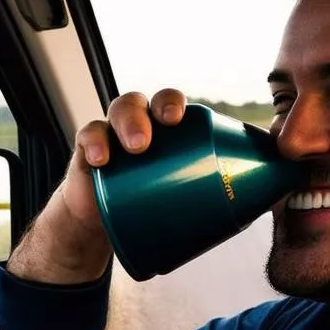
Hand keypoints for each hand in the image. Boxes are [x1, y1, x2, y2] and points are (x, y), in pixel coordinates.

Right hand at [9, 89, 187, 282]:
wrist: (98, 226)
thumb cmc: (141, 209)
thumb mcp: (175, 207)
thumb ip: (201, 206)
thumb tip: (243, 228)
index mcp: (163, 133)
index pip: (171, 106)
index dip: (177, 103)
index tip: (185, 118)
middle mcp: (137, 126)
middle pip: (145, 102)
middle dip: (155, 108)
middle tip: (167, 127)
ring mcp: (110, 135)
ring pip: (118, 110)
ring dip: (129, 120)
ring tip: (137, 146)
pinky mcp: (85, 151)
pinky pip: (87, 136)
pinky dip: (94, 143)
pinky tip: (100, 158)